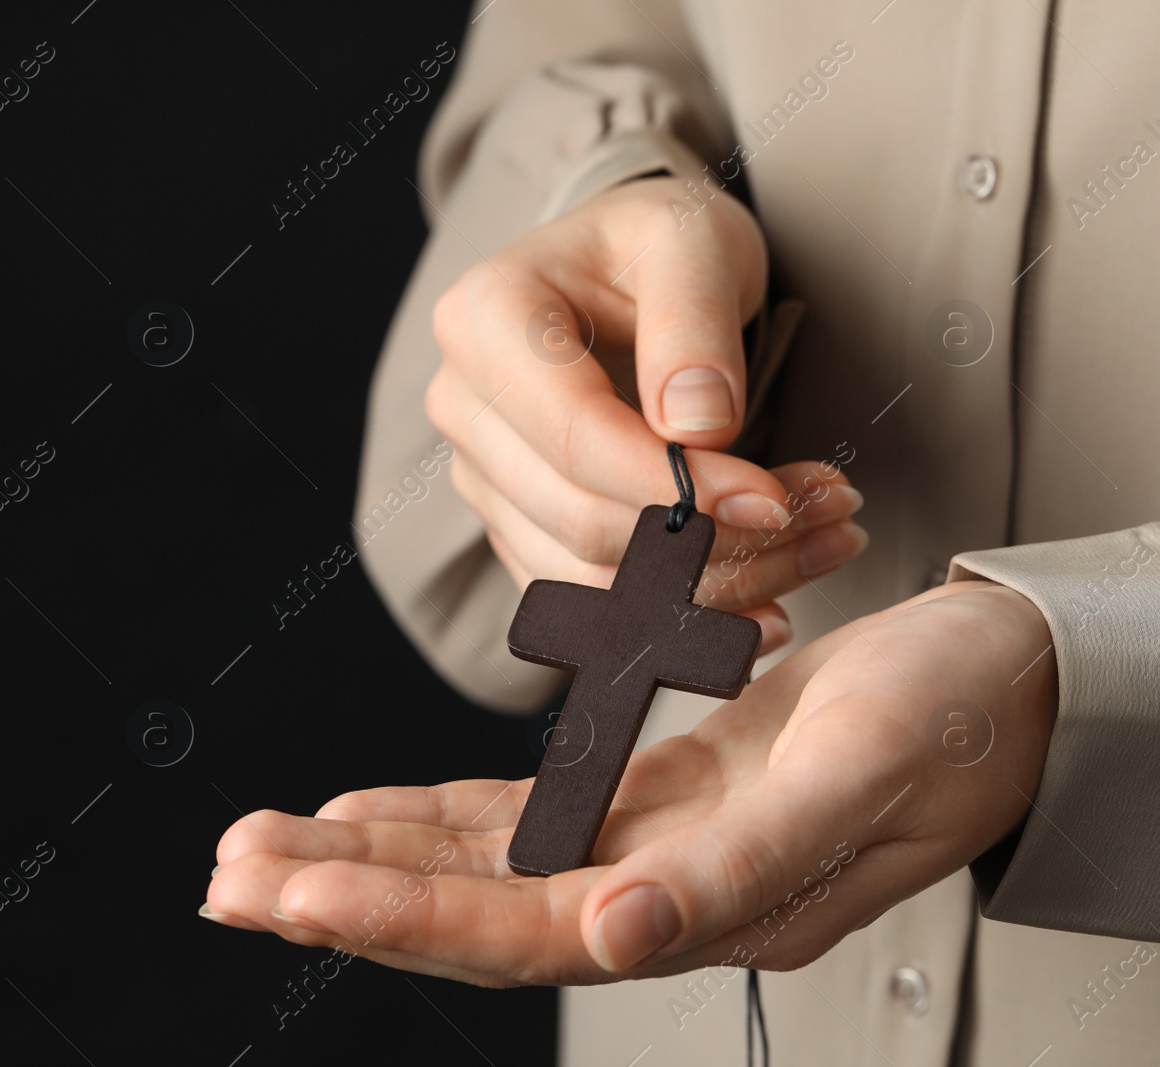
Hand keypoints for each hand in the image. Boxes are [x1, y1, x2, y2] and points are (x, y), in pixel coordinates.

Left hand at [206, 581, 1056, 985]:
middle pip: (475, 908)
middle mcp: (661, 888)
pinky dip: (437, 816)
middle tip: (226, 876)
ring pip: (481, 863)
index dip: (402, 918)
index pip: (523, 932)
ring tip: (260, 850)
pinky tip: (365, 815)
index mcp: (707, 903)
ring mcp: (649, 843)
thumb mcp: (860, 775)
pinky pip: (522, 816)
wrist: (1009, 678)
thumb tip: (617, 938)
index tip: (290, 893)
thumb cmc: (958, 717)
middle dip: (347, 893)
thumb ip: (740, 869)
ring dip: (368, 858)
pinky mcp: (651, 793)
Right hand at [426, 176, 866, 653]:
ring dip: (714, 586)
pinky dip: (682, 610)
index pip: (574, 436)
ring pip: (590, 579)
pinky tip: (767, 595)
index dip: (676, 485)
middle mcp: (463, 407)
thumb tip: (696, 430)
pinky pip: (592, 602)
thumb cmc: (658, 246)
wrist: (630, 277)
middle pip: (580, 520)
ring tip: (818, 545)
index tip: (776, 501)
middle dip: (713, 539)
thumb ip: (693, 321)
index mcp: (483, 321)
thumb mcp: (691, 241)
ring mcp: (483, 477)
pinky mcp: (517, 528)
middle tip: (829, 516)